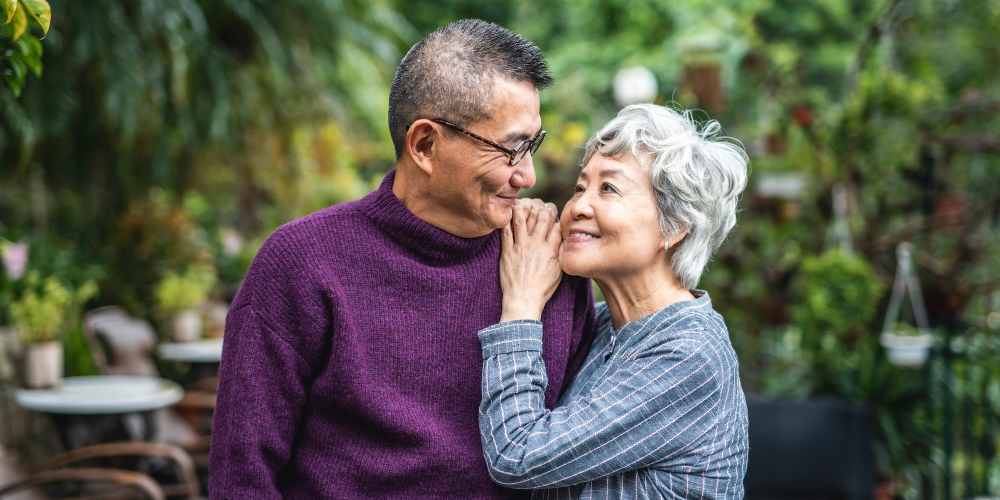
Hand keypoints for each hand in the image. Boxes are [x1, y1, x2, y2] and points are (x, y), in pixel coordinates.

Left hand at [499, 199, 562, 321]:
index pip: (556, 224)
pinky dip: (506, 220)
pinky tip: (507, 214)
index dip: (555, 215)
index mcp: (551, 250)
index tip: (552, 212)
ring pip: (522, 219)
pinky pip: (505, 231)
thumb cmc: (542, 288)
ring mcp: (520, 247)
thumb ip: (561, 252)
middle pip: (541, 217)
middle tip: (539, 205)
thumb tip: (564, 238)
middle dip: (542, 207)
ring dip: (523, 208)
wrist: (523, 300)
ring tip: (523, 203)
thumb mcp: (559, 270)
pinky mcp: (507, 251)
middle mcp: (536, 245)